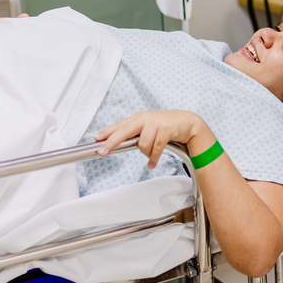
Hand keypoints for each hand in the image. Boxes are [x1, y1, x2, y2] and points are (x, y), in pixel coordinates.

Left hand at [94, 110, 213, 168]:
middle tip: (102, 151)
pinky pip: (156, 149)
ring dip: (146, 153)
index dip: (107, 132)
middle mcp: (145, 119)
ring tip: (150, 155)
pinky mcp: (166, 129)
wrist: (187, 122)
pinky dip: (153, 158)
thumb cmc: (166, 125)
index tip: (96, 139)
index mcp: (138, 118)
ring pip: (142, 144)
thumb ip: (134, 133)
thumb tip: (116, 143)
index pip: (119, 125)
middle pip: (124, 131)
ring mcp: (155, 123)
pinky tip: (152, 163)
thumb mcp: (148, 126)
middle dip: (112, 142)